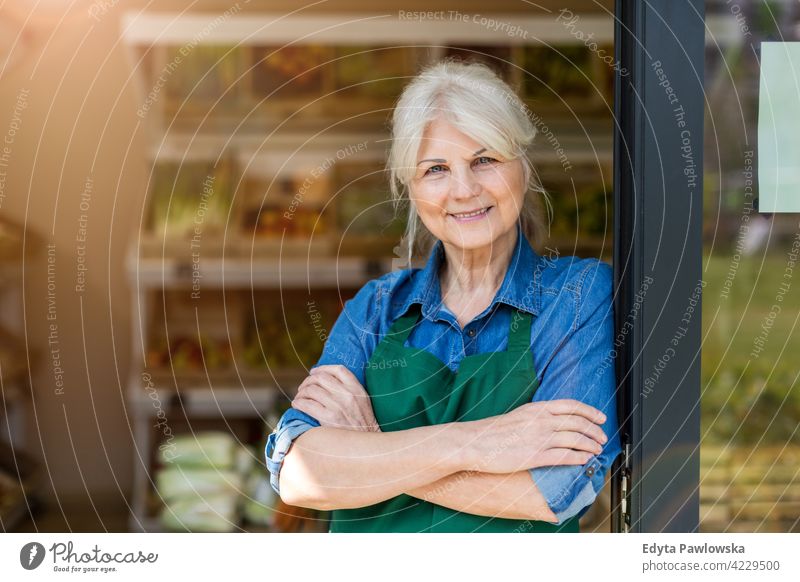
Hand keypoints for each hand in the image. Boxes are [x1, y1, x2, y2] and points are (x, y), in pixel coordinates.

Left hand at [291, 365, 379, 432]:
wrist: (365, 446)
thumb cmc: (362, 425)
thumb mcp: (363, 402)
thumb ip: (350, 390)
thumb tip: (326, 380)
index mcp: (357, 389)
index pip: (338, 370)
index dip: (323, 368)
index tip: (314, 372)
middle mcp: (348, 395)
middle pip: (321, 378)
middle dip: (308, 381)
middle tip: (303, 388)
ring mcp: (338, 406)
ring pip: (311, 390)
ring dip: (301, 393)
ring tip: (299, 398)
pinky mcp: (329, 418)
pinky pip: (306, 404)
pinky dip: (298, 402)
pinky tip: (297, 405)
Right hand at [463, 399, 607, 472]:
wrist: (473, 443)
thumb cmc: (491, 432)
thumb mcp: (517, 416)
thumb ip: (535, 417)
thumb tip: (551, 422)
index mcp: (536, 408)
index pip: (571, 406)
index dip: (590, 412)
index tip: (600, 417)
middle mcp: (541, 420)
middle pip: (578, 422)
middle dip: (595, 430)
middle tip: (602, 437)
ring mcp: (539, 437)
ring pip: (575, 439)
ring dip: (591, 445)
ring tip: (597, 450)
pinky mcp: (535, 456)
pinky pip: (564, 456)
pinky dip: (579, 458)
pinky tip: (585, 461)